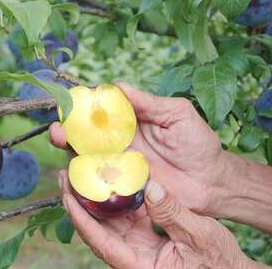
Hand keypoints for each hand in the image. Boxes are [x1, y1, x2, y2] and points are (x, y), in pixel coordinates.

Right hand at [50, 82, 224, 214]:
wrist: (211, 181)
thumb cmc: (198, 143)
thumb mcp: (177, 114)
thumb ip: (149, 103)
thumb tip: (118, 86)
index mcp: (132, 119)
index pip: (103, 107)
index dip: (85, 102)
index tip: (72, 99)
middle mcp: (121, 140)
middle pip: (87, 132)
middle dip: (69, 127)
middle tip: (59, 127)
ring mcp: (120, 163)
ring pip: (87, 155)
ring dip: (70, 148)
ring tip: (60, 141)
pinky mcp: (122, 185)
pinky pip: (98, 180)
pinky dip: (83, 175)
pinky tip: (73, 170)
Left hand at [58, 171, 261, 268]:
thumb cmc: (218, 263)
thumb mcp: (198, 235)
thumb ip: (172, 212)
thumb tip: (149, 186)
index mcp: (138, 265)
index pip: (100, 240)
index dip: (81, 217)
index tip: (67, 194)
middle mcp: (132, 257)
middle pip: (99, 229)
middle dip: (83, 202)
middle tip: (70, 173)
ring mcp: (139, 249)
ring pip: (112, 222)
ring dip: (101, 199)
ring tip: (89, 171)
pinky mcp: (148, 241)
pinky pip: (130, 219)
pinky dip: (124, 200)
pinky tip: (120, 179)